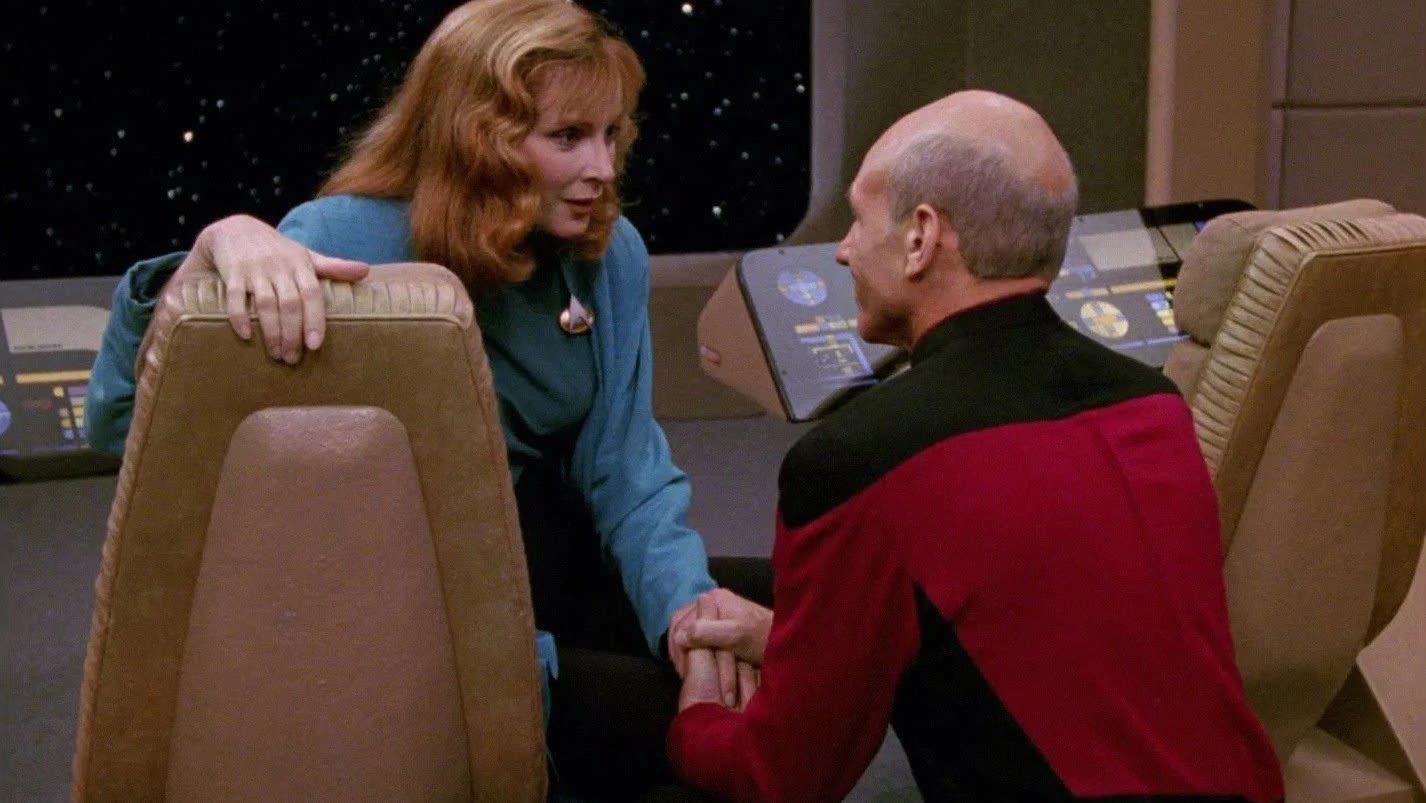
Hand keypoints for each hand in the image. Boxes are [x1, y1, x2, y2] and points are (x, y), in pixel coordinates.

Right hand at [175, 214, 368, 363]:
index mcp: (300, 264)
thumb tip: (366, 271)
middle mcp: (279, 266)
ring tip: (276, 354)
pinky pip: (234, 297)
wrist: (235, 229)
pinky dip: (239, 317)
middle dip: (292, 334)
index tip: (314, 345)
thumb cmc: (277, 250)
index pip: (312, 294)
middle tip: (292, 359)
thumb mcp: (305, 255)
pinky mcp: (232, 272)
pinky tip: (246, 336)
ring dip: (271, 332)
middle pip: (290, 304)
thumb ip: (333, 267)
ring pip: (265, 304)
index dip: (315, 320)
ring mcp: (255, 269)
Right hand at [673, 588, 772, 667]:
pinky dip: (699, 656)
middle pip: (684, 629)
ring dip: (690, 656)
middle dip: (682, 653)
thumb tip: (678, 637)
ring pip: (692, 637)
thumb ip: (706, 632)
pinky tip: (701, 670)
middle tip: (686, 674)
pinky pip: (702, 642)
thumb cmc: (764, 639)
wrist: (791, 642)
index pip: (680, 622)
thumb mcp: (735, 636)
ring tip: (691, 675)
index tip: (683, 669)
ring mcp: (719, 616)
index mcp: (714, 600)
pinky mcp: (724, 629)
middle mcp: (713, 604)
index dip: (677, 647)